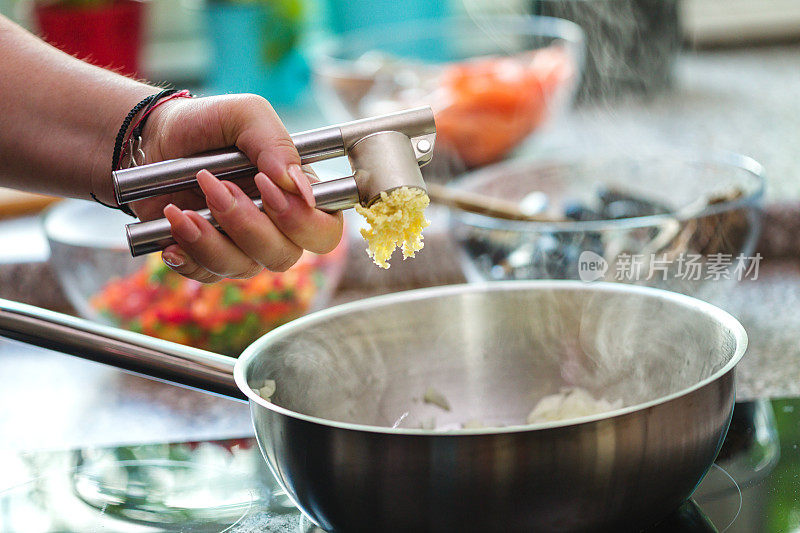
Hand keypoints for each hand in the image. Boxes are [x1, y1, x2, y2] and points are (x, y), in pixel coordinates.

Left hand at [133, 94, 342, 282]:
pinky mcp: (207, 260)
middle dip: (248, 226)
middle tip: (215, 188)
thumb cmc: (207, 123)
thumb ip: (277, 144)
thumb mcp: (245, 114)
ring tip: (181, 209)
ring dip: (211, 240)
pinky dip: (187, 253)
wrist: (151, 138)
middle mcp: (276, 229)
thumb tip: (298, 187)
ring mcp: (242, 248)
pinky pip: (207, 275)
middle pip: (285, 256)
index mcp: (297, 196)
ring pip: (244, 268)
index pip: (325, 231)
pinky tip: (172, 227)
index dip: (303, 221)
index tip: (266, 187)